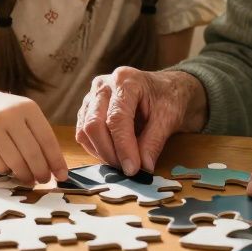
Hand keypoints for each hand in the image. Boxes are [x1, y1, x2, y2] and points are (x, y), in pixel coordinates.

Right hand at [0, 88, 67, 183]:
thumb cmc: (2, 112)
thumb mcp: (22, 113)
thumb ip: (37, 135)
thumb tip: (54, 167)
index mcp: (27, 107)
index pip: (47, 139)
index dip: (56, 160)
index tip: (62, 175)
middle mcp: (10, 115)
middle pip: (32, 153)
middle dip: (41, 172)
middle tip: (44, 180)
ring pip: (15, 162)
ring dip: (25, 175)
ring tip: (29, 179)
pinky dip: (6, 171)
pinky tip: (9, 169)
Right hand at [75, 67, 205, 175]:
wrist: (164, 89)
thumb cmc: (167, 98)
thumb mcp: (168, 118)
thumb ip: (154, 142)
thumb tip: (143, 167)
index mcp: (125, 80)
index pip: (117, 118)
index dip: (123, 147)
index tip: (133, 169)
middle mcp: (103, 85)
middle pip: (94, 124)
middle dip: (109, 153)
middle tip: (128, 170)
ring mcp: (92, 96)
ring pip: (85, 131)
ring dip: (101, 153)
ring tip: (123, 163)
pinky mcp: (87, 109)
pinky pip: (82, 133)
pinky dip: (96, 149)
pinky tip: (113, 154)